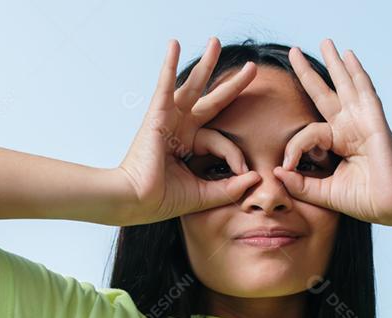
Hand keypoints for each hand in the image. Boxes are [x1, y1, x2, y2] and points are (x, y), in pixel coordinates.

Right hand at [116, 37, 261, 224]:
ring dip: (206, 64)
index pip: (221, 140)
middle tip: (252, 68)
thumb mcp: (204, 194)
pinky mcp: (157, 115)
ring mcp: (168, 119)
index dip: (235, 155)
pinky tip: (174, 43)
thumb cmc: (162, 200)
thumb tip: (255, 177)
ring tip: (216, 42)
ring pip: (192, 86)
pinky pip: (165, 84)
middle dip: (231, 84)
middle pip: (211, 100)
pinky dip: (169, 64)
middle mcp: (180, 128)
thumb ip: (229, 187)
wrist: (136, 202)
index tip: (243, 172)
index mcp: (188, 145)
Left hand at [272, 39, 391, 225]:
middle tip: (293, 51)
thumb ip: (301, 182)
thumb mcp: (324, 192)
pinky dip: (357, 72)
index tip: (286, 166)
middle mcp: (348, 127)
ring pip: (345, 85)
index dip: (293, 147)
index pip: (307, 133)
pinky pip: (364, 92)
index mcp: (337, 142)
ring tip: (325, 41)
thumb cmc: (364, 200)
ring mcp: (362, 121)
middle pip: (324, 93)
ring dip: (334, 62)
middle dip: (308, 72)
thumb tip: (277, 171)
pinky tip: (349, 56)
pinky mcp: (375, 121)